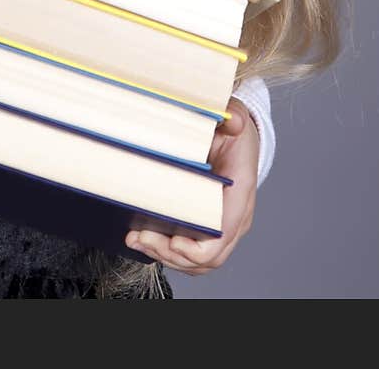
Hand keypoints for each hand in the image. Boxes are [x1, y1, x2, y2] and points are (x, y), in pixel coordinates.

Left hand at [125, 95, 258, 274]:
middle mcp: (235, 218)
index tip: (172, 241)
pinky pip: (192, 253)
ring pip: (199, 262)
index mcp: (241, 193)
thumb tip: (230, 119)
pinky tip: (145, 241)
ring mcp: (223, 227)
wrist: (239, 141)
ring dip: (166, 257)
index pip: (224, 234)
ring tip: (137, 240)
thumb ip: (232, 117)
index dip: (198, 247)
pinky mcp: (209, 228)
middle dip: (172, 254)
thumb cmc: (234, 134)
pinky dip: (169, 253)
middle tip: (142, 238)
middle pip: (208, 256)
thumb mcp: (235, 118)